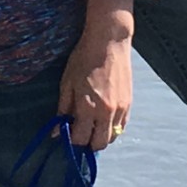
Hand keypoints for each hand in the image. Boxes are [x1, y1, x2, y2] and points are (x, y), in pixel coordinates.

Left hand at [59, 0, 134, 150]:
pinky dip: (112, 129)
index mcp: (88, 107)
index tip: (66, 136)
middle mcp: (106, 112)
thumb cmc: (84, 58)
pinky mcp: (129, 104)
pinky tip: (103, 119)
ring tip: (91, 126)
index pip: (81, 139)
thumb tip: (56, 131)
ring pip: (112, 138)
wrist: (109, 41)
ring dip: (101, 137)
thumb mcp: (67, 82)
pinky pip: (122, 127)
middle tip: (79, 134)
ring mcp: (120, 109)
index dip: (72, 141)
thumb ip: (63, 109)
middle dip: (87, 144)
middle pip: (99, 144)